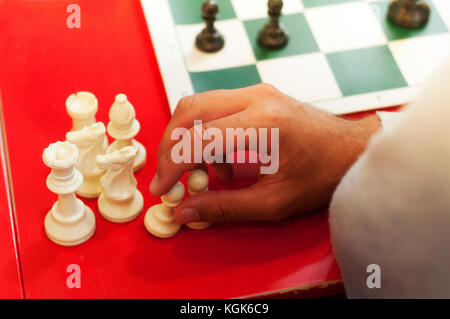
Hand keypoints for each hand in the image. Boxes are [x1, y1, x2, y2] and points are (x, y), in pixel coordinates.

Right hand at [150, 84, 379, 223]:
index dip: (172, 165)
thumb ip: (225, 207)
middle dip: (171, 147)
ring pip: (199, 106)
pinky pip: (216, 109)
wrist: (352, 150)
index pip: (198, 139)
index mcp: (263, 123)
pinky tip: (225, 164)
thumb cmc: (323, 175)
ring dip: (189, 140)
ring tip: (203, 174)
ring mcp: (257, 92)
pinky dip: (207, 135)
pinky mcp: (257, 95)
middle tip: (170, 177)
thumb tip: (185, 211)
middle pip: (189, 111)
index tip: (162, 188)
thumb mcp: (274, 201)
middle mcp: (256, 98)